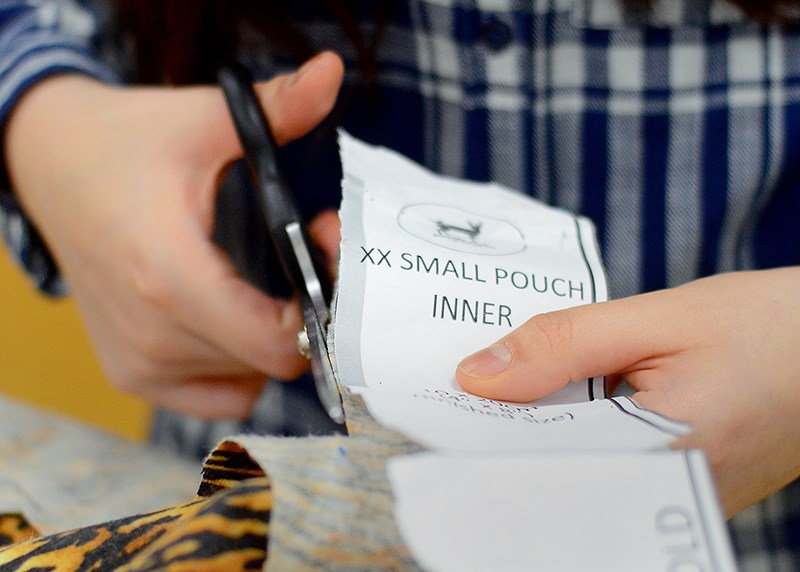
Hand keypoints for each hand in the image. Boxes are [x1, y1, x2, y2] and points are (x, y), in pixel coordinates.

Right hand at [5, 52, 343, 418]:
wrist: (51, 168)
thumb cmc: (128, 145)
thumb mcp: (204, 119)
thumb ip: (277, 107)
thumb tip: (331, 72)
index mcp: (171, 277)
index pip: (277, 344)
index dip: (318, 308)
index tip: (318, 257)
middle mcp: (152, 335)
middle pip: (271, 359)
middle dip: (301, 311)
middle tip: (298, 255)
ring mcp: (139, 363)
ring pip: (248, 377)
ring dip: (266, 336)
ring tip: (254, 278)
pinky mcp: (133, 375)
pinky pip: (218, 394)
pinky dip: (236, 364)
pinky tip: (228, 316)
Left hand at [456, 268, 799, 516]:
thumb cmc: (769, 328)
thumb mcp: (659, 318)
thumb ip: (563, 344)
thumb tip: (477, 374)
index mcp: (667, 459)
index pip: (543, 468)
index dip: (482, 439)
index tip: (439, 412)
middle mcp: (670, 497)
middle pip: (552, 477)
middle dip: (504, 434)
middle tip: (464, 390)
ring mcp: (676, 500)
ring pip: (574, 474)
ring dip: (535, 430)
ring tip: (501, 389)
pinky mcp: (677, 486)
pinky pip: (602, 466)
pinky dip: (570, 433)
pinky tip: (553, 400)